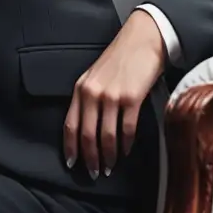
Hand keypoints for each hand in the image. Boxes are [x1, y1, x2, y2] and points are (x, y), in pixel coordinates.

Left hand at [62, 11, 165, 177]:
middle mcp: (92, 93)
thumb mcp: (96, 76)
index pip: (70, 124)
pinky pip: (127, 129)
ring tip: (110, 167)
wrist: (142, 40)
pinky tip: (126, 151)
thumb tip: (88, 129)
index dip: (70, 146)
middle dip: (90, 158)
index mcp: (81, 88)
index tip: (72, 163)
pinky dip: (126, 144)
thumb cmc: (120, 59)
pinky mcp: (131, 98)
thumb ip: (89, 98)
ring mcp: (112, 96)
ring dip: (109, 156)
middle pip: (87, 135)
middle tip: (94, 173)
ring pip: (106, 136)